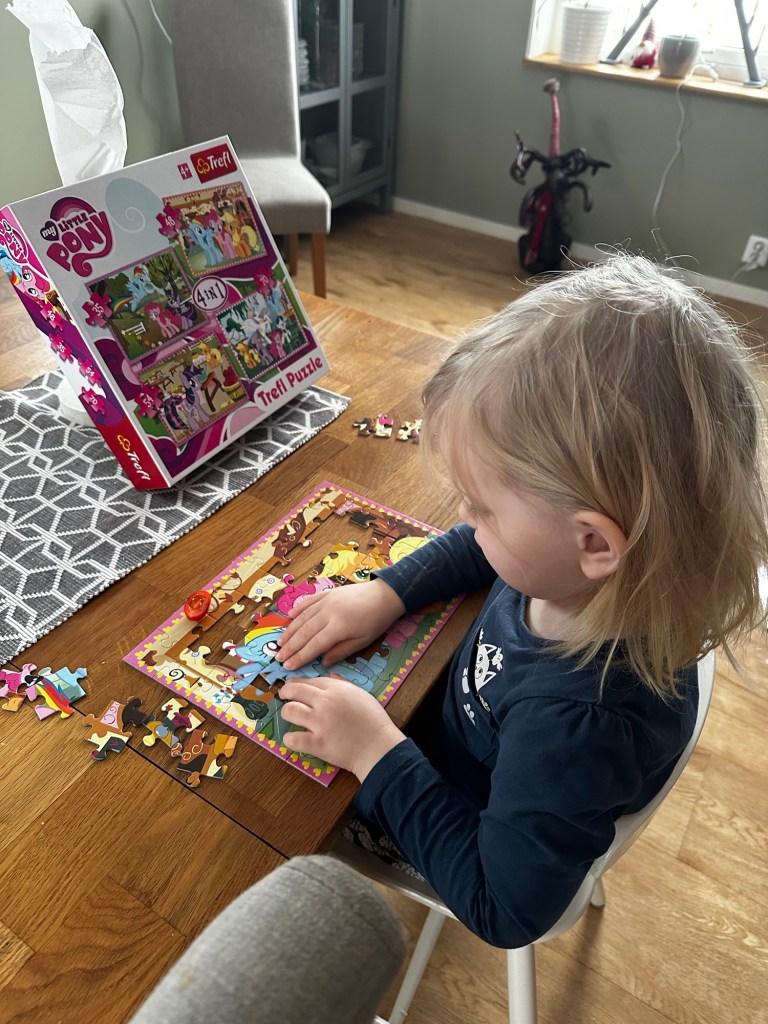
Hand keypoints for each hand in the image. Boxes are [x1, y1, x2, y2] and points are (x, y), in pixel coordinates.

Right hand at [276, 578, 405, 669]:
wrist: (385, 595)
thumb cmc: (377, 621)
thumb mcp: (363, 641)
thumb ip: (341, 651)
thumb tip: (323, 662)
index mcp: (339, 627)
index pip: (314, 645)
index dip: (300, 657)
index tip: (288, 666)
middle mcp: (328, 612)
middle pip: (304, 632)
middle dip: (290, 647)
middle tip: (279, 658)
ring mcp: (327, 601)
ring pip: (303, 617)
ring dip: (290, 631)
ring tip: (280, 643)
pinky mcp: (328, 593)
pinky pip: (308, 602)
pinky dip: (297, 609)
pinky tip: (289, 617)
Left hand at [280, 676, 405, 780]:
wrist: (379, 747)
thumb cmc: (374, 721)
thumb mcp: (361, 694)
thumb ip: (343, 683)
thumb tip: (330, 674)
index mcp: (337, 689)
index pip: (309, 680)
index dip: (297, 683)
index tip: (292, 687)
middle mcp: (325, 703)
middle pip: (294, 691)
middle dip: (285, 692)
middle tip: (283, 697)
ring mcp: (320, 723)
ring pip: (289, 711)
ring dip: (287, 713)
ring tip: (290, 717)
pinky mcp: (317, 744)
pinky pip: (292, 738)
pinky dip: (290, 739)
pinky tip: (294, 738)